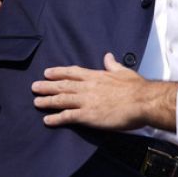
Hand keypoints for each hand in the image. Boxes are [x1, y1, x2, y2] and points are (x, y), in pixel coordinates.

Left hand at [32, 53, 177, 130]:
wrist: (143, 101)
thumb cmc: (136, 87)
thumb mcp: (124, 71)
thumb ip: (113, 65)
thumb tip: (108, 56)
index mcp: (96, 76)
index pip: (72, 72)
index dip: (58, 72)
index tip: (47, 73)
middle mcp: (88, 87)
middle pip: (63, 85)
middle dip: (47, 86)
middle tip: (34, 87)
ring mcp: (86, 101)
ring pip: (62, 99)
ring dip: (48, 101)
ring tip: (36, 102)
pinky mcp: (88, 116)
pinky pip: (68, 116)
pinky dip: (56, 118)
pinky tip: (47, 120)